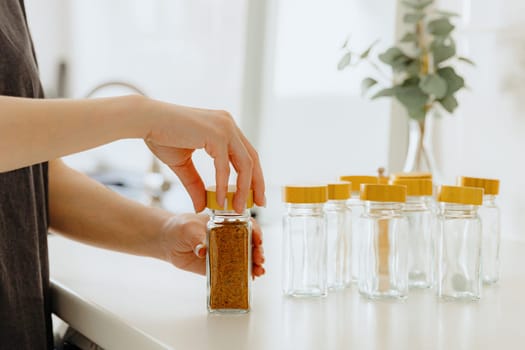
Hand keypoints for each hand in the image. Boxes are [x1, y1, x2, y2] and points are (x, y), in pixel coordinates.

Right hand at [143, 101, 264, 212]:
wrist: (144, 121)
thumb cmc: (161, 136)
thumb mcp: (183, 165)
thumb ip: (196, 185)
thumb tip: (202, 207)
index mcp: (224, 128)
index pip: (247, 154)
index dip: (254, 176)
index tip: (255, 196)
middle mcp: (228, 124)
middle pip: (252, 158)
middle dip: (257, 184)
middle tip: (259, 204)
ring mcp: (224, 127)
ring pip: (245, 163)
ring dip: (244, 188)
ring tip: (238, 208)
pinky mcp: (216, 133)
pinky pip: (225, 165)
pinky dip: (224, 185)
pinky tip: (220, 201)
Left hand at [159, 213, 264, 276]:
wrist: (167, 241)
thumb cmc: (180, 227)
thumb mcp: (189, 228)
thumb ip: (198, 238)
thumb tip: (202, 251)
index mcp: (225, 223)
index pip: (246, 225)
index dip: (255, 231)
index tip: (258, 240)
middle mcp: (229, 237)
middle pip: (250, 243)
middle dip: (258, 251)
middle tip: (259, 259)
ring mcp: (225, 252)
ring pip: (245, 258)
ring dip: (254, 265)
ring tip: (259, 271)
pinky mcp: (218, 266)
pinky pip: (233, 271)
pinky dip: (243, 275)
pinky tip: (249, 278)